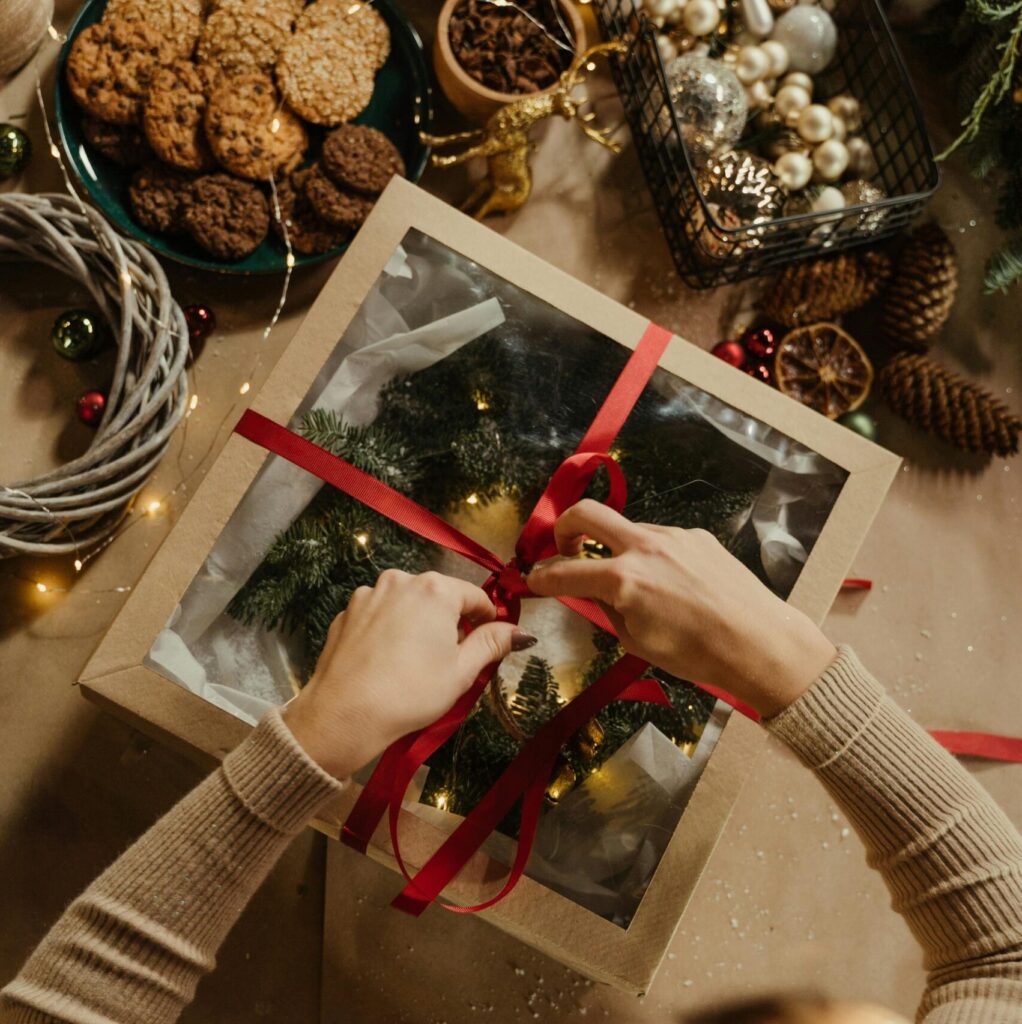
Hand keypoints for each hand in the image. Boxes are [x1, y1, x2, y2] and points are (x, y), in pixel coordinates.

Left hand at [283, 570, 534, 777]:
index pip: (475, 596)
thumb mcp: (461, 671)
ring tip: (415, 663)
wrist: (342, 714)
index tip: (489, 643)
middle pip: (439, 596)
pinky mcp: (346, 612)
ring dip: (417, 624)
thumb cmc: (411, 692)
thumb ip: (492, 643)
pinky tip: (386, 662)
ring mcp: (369, 594)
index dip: (487, 620)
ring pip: (407, 604)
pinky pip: (379, 615)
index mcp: (435, 589)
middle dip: (449, 622)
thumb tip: (521, 632)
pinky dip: (388, 630)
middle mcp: (401, 580)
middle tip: (450, 660)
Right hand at [527, 501, 836, 717]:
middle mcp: (643, 546)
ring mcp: (672, 535)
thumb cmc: (695, 654)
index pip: (563, 571)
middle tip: (564, 551)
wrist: (759, 642)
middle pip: (586, 514)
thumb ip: (604, 609)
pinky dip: (650, 556)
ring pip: (627, 530)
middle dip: (563, 528)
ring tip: (632, 584)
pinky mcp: (696, 536)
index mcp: (622, 579)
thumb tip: (586, 592)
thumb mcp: (636, 640)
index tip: (532, 580)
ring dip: (615, 548)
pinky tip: (671, 585)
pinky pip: (660, 540)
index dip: (540, 577)